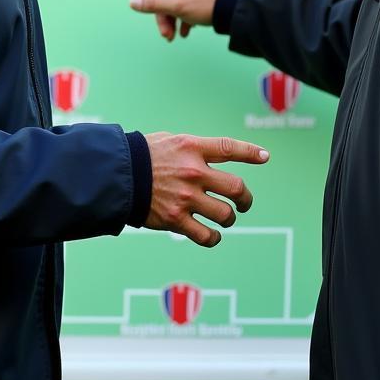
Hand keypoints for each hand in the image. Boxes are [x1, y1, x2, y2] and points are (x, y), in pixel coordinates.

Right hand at [106, 0, 226, 40]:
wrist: (237, 6)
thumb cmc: (208, 3)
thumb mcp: (178, 6)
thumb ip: (154, 5)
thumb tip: (133, 1)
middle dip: (160, 15)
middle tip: (166, 36)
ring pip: (171, 1)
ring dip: (170, 19)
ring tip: (176, 36)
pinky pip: (183, 2)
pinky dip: (182, 16)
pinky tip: (186, 32)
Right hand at [144, 133, 268, 246]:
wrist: (114, 176)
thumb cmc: (141, 156)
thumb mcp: (169, 141)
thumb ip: (192, 149)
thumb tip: (211, 156)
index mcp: (192, 148)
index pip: (230, 148)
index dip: (251, 153)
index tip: (264, 158)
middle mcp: (194, 172)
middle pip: (237, 188)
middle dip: (246, 199)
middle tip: (244, 203)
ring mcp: (186, 198)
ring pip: (225, 215)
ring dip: (230, 219)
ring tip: (226, 219)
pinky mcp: (175, 219)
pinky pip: (205, 235)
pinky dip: (213, 238)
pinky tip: (212, 235)